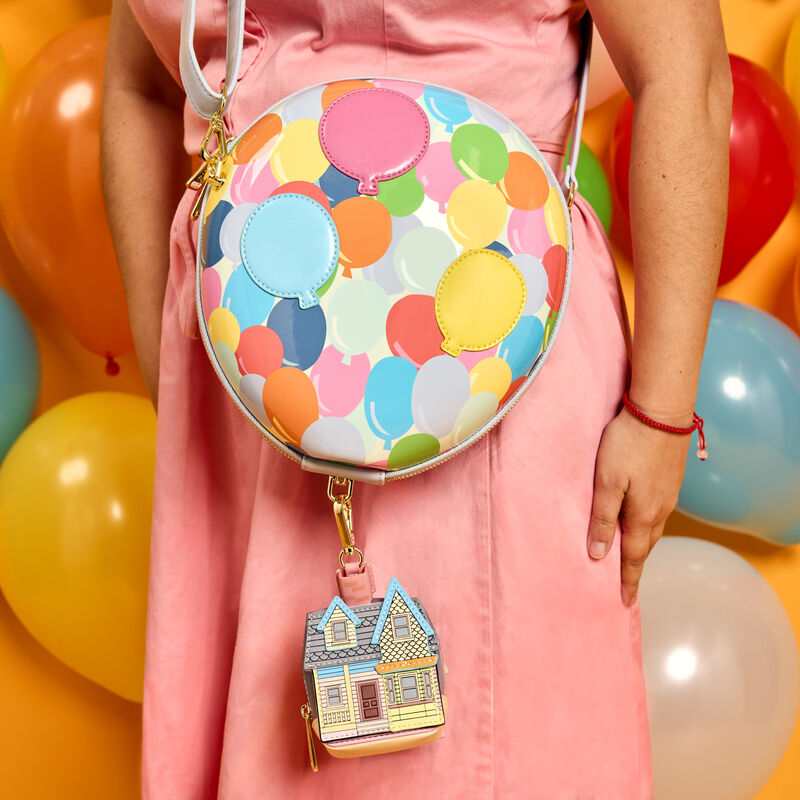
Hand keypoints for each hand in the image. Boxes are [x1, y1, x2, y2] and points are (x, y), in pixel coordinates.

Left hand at [586, 406, 690, 606]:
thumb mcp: (607, 481)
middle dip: (635, 566)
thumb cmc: (629, 444)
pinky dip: (647, 526)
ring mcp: (668, 494)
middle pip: (645, 545)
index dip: (628, 580)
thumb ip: (603, 518)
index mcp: (642, 515)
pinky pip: (658, 513)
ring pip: (652, 528)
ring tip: (630, 557)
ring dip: (642, 545)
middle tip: (626, 585)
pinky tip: (639, 521)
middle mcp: (660, 509)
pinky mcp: (670, 479)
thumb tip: (599, 555)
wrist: (662, 411)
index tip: (624, 601)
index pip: (634, 557)